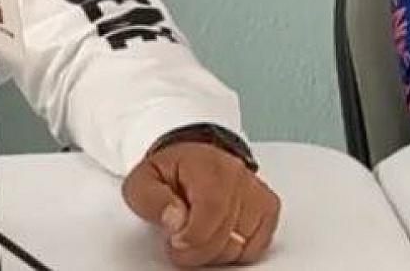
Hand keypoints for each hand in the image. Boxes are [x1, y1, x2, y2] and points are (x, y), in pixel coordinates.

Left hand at [122, 141, 280, 266]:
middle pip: (226, 234)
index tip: (175, 240)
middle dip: (197, 250)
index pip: (212, 210)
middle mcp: (237, 175)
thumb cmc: (169, 172)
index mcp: (208, 165)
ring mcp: (255, 191)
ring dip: (216, 250)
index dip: (193, 237)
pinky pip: (257, 246)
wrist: (191, 159)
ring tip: (199, 234)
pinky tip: (219, 236)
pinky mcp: (267, 207)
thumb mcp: (142, 182)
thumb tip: (175, 220)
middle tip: (180, 241)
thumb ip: (152, 201)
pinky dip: (237, 250)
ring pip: (242, 245)